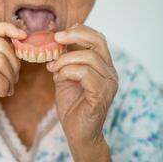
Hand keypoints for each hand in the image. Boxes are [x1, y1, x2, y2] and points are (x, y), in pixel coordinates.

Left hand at [46, 24, 117, 161]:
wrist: (77, 131)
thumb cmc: (72, 103)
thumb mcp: (66, 76)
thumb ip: (65, 60)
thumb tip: (57, 41)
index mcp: (103, 65)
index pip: (97, 39)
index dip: (79, 31)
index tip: (59, 34)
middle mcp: (110, 72)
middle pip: (98, 42)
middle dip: (75, 36)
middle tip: (56, 39)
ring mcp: (108, 84)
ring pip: (89, 58)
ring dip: (65, 60)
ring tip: (53, 69)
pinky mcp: (101, 96)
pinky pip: (85, 75)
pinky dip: (68, 72)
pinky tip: (58, 78)